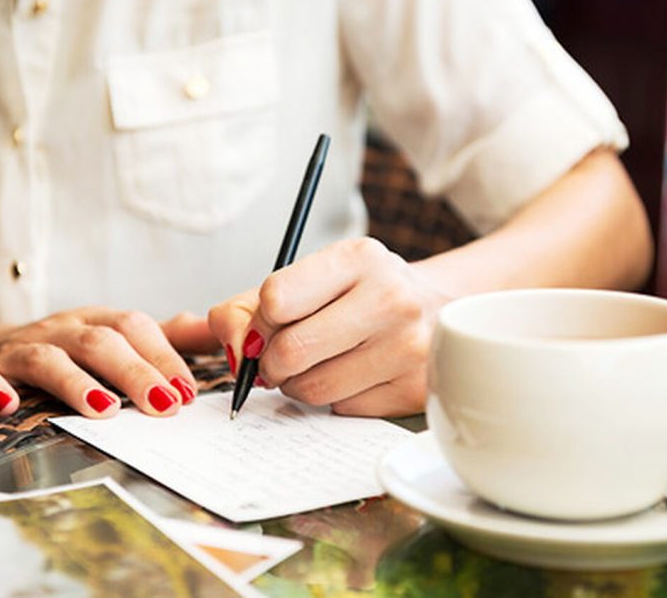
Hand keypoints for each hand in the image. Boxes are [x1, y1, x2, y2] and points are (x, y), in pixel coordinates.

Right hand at [0, 308, 217, 417]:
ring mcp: (21, 348)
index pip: (135, 328)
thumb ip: (164, 337)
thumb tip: (212, 331)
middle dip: (135, 372)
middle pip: (100, 342)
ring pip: (49, 359)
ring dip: (76, 383)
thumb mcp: (115, 336)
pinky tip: (8, 407)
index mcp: (97, 321)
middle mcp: (62, 329)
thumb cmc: (67, 348)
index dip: (164, 356)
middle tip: (164, 404)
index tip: (188, 391)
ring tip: (104, 410)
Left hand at [209, 238, 451, 416]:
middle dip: (271, 363)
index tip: (263, 329)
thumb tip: (233, 353)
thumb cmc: (357, 295)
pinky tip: (353, 374)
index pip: (276, 299)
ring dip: (299, 384)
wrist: (432, 307)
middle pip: (290, 351)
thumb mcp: (306, 281)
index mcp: (358, 258)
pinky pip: (343, 409)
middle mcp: (391, 297)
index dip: (257, 324)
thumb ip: (246, 309)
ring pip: (313, 389)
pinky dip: (335, 398)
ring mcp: (409, 346)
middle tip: (280, 358)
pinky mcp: (415, 388)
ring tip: (318, 363)